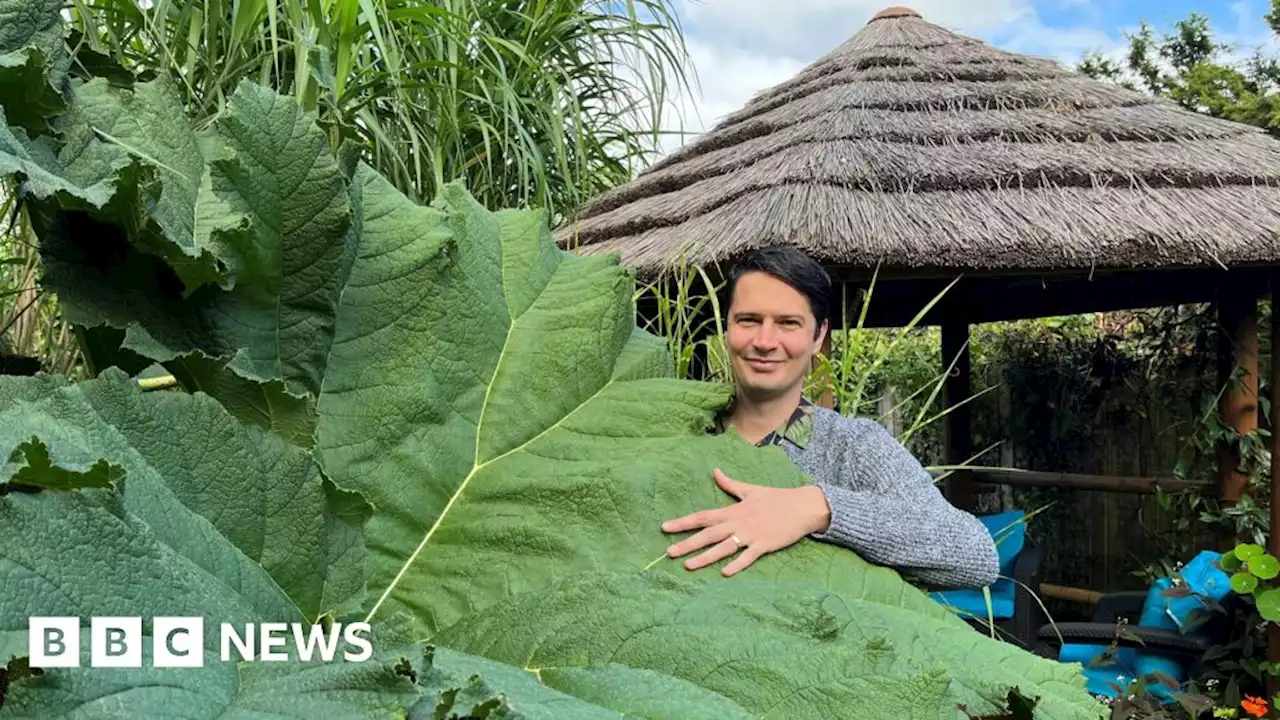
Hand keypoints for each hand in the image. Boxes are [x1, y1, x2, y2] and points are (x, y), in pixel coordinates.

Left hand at [661, 468, 831, 576]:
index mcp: (733, 510)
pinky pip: (748, 557)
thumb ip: (730, 484)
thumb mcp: (750, 489)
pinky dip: (737, 564)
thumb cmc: (776, 498)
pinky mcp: (765, 545)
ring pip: (724, 548)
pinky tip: (724, 573)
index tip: (665, 527)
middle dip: (688, 543)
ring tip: (688, 565)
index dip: (683, 522)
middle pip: (708, 534)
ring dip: (705, 557)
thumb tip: (715, 471)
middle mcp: (739, 523)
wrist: (803, 506)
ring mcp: (751, 535)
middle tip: (668, 552)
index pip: (703, 516)